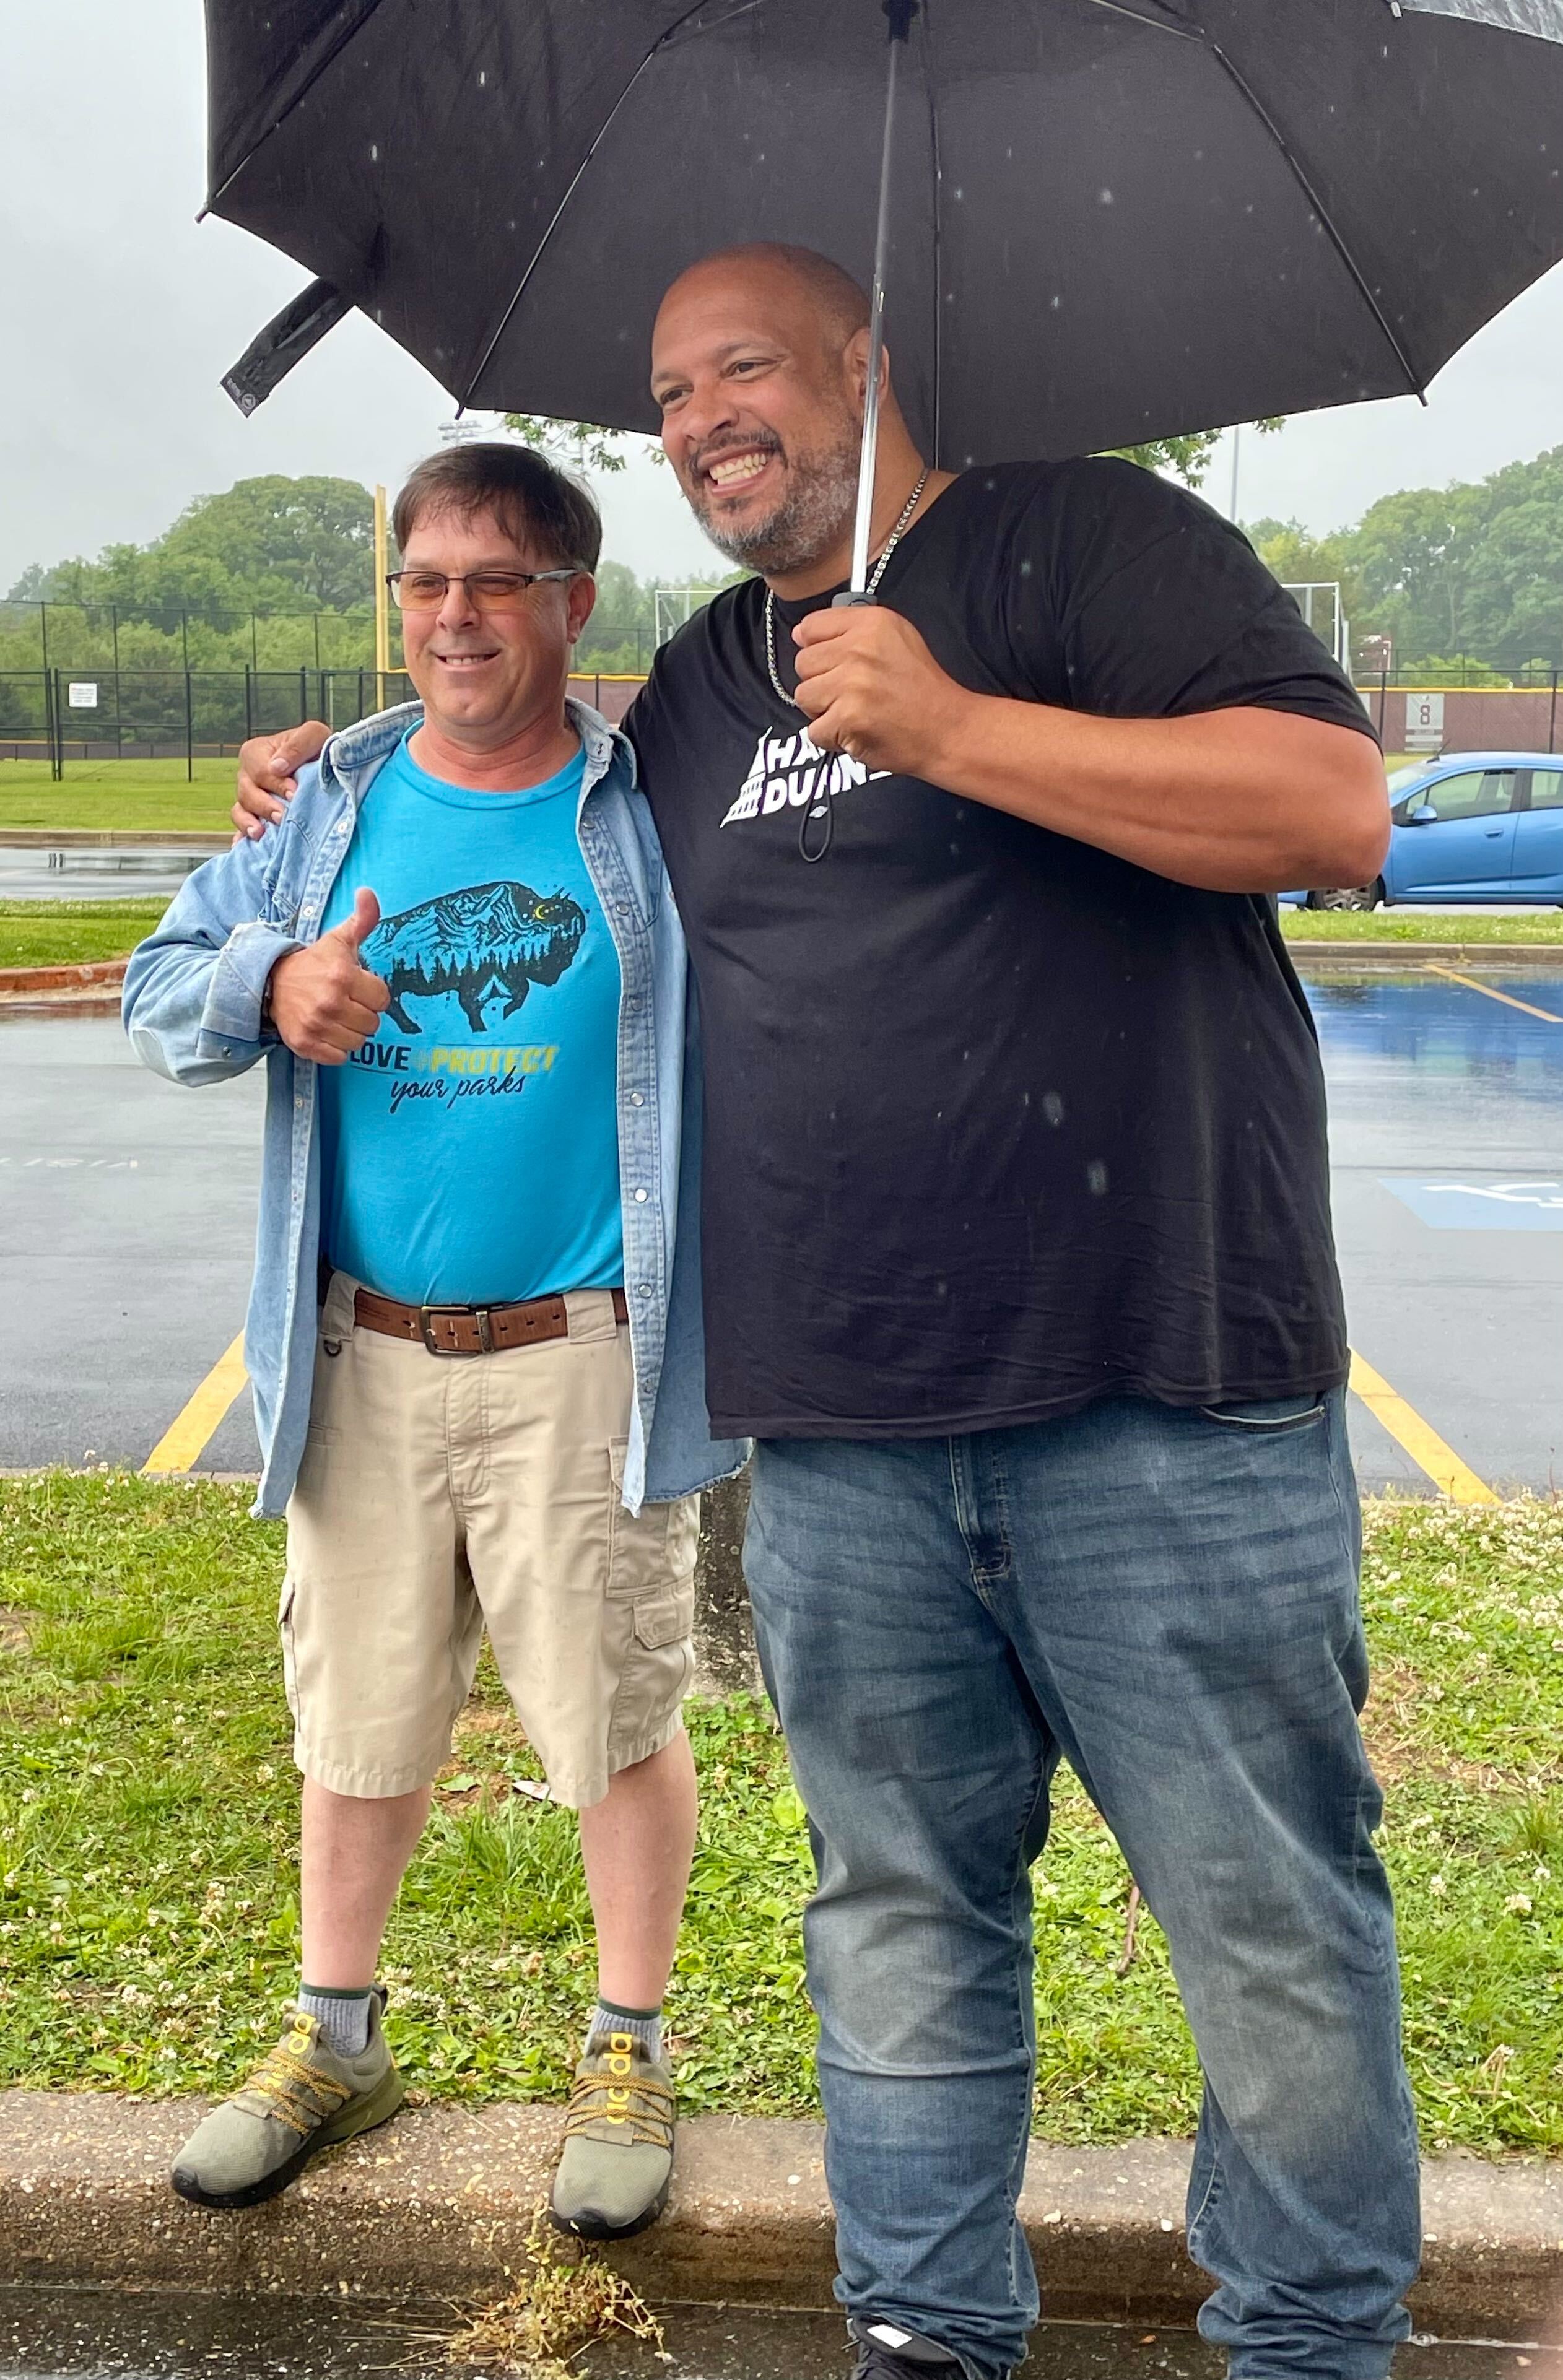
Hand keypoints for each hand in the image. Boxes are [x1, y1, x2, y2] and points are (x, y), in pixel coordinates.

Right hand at [231, 719, 329, 840]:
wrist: (325, 768)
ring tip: (260, 834)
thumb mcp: (314, 735)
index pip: (260, 771)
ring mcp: (248, 798)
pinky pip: (239, 828)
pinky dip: (240, 838)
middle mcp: (247, 776)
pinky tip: (242, 847)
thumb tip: (277, 767)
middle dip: (265, 806)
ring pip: (240, 811)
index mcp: (256, 752)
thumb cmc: (317, 748)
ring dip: (249, 823)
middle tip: (282, 816)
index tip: (294, 794)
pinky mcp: (252, 817)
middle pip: (246, 792)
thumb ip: (297, 745)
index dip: (276, 783)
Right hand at [266, 890, 388, 1063]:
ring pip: (358, 1042)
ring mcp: (316, 1025)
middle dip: (363, 1013)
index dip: (373, 993)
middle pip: (373, 1023)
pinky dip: (336, 1048)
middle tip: (346, 1002)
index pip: (382, 999)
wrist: (271, 981)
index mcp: (343, 976)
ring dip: (351, 1031)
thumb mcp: (339, 939)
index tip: (359, 987)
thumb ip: (362, 920)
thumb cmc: (312, 963)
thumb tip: (368, 893)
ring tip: (337, 1016)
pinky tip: (327, 1031)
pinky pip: (338, 1057)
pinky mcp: (305, 1044)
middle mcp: (330, 1002)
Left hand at [791, 605, 976, 780]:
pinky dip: (832, 738)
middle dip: (821, 681)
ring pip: (804, 696)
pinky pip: (814, 731)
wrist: (948, 729)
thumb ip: (851, 630)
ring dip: (824, 710)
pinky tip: (856, 731)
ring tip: (854, 712)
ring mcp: (852, 685)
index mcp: (871, 623)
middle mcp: (860, 649)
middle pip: (803, 663)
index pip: (810, 626)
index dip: (817, 648)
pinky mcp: (847, 719)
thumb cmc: (923, 688)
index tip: (832, 662)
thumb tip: (801, 633)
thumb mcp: (897, 637)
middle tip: (851, 693)